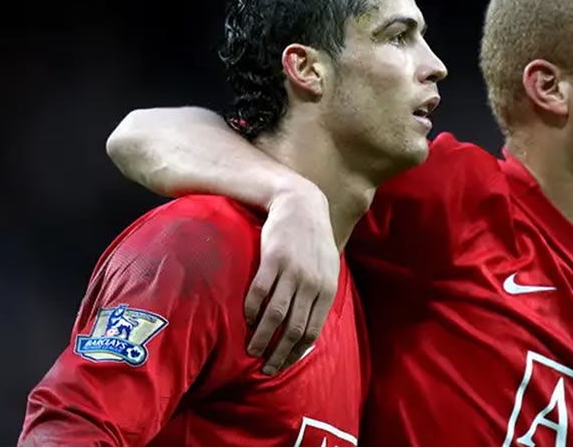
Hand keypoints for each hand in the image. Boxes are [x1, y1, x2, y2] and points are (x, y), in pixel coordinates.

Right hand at [244, 182, 338, 374]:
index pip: (311, 330)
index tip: (283, 366)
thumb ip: (320, 294)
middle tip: (265, 368)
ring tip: (252, 351)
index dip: (296, 352)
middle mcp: (311, 283)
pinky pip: (259, 292)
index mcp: (327, 288)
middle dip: (279, 353)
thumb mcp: (327, 267)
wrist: (301, 204)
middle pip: (293, 328)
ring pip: (274, 315)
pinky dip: (251, 310)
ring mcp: (292, 272)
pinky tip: (245, 320)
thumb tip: (310, 327)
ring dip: (262, 337)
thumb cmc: (314, 240)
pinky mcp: (272, 259)